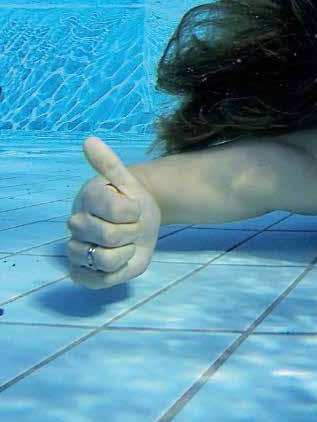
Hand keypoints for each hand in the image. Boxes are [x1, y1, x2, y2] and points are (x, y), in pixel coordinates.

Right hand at [66, 137, 161, 289]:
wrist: (134, 221)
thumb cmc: (131, 200)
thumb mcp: (127, 181)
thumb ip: (110, 163)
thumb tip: (89, 140)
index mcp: (88, 200)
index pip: (118, 211)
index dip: (134, 212)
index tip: (134, 208)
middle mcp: (77, 225)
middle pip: (112, 236)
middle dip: (133, 233)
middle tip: (131, 227)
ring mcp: (77, 250)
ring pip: (106, 259)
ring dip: (126, 253)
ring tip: (126, 244)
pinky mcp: (82, 274)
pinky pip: (101, 281)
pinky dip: (118, 272)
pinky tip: (121, 260)